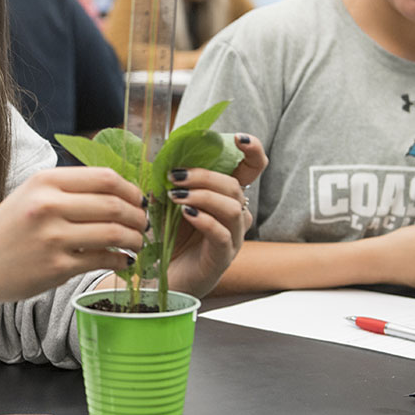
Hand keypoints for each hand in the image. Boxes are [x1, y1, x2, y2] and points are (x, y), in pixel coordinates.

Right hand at [0, 167, 146, 303]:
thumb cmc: (6, 230)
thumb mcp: (31, 196)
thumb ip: (69, 190)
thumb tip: (120, 190)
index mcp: (46, 182)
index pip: (106, 178)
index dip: (132, 190)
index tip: (140, 201)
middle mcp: (49, 205)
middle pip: (115, 204)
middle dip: (139, 216)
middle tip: (145, 225)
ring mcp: (53, 237)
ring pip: (114, 233)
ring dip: (135, 239)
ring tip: (137, 244)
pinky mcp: (56, 267)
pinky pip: (103, 259)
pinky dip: (120, 261)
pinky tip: (122, 262)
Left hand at [165, 133, 266, 295]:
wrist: (162, 276)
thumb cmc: (170, 237)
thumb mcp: (168, 202)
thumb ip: (171, 181)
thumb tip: (162, 158)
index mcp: (227, 197)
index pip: (252, 169)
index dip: (252, 151)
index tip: (237, 139)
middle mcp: (237, 215)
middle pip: (234, 186)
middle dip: (204, 176)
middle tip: (174, 176)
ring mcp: (233, 237)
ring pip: (232, 208)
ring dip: (202, 196)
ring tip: (175, 196)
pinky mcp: (223, 257)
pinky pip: (222, 234)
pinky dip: (204, 220)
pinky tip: (186, 214)